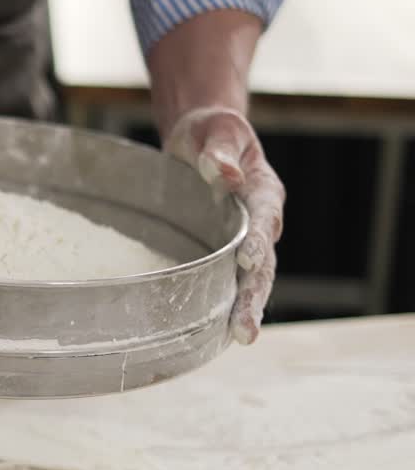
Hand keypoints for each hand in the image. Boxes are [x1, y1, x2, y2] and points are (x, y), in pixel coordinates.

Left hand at [165, 107, 284, 344]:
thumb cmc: (212, 133)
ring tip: (241, 338)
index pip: (265, 220)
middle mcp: (260, 222)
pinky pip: (228, 280)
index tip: (248, 261)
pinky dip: (225, 304)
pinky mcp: (223, 251)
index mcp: (263, 191)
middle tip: (246, 330)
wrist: (204, 140)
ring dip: (245, 309)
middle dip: (255, 296)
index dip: (258, 241)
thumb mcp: (216, 131)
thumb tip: (221, 173)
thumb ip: (219, 151)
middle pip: (263, 264)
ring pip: (251, 280)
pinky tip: (217, 333)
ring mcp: (244, 240)